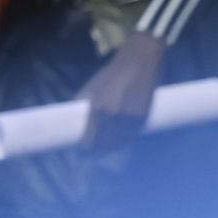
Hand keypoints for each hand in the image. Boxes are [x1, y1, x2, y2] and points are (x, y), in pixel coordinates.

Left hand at [77, 31, 165, 150]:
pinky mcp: (142, 117)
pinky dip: (124, 142)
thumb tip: (75, 121)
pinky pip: (131, 136)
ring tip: (103, 152)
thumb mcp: (91, 88)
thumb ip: (84, 105)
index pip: (90, 140)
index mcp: (98, 108)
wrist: (140, 62)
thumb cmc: (111, 74)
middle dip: (96, 152)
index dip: (85, 150)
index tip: (81, 152)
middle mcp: (114, 116)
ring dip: (111, 150)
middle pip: (104, 145)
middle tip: (90, 155)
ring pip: (119, 143)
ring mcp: (130, 118)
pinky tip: (118, 145)